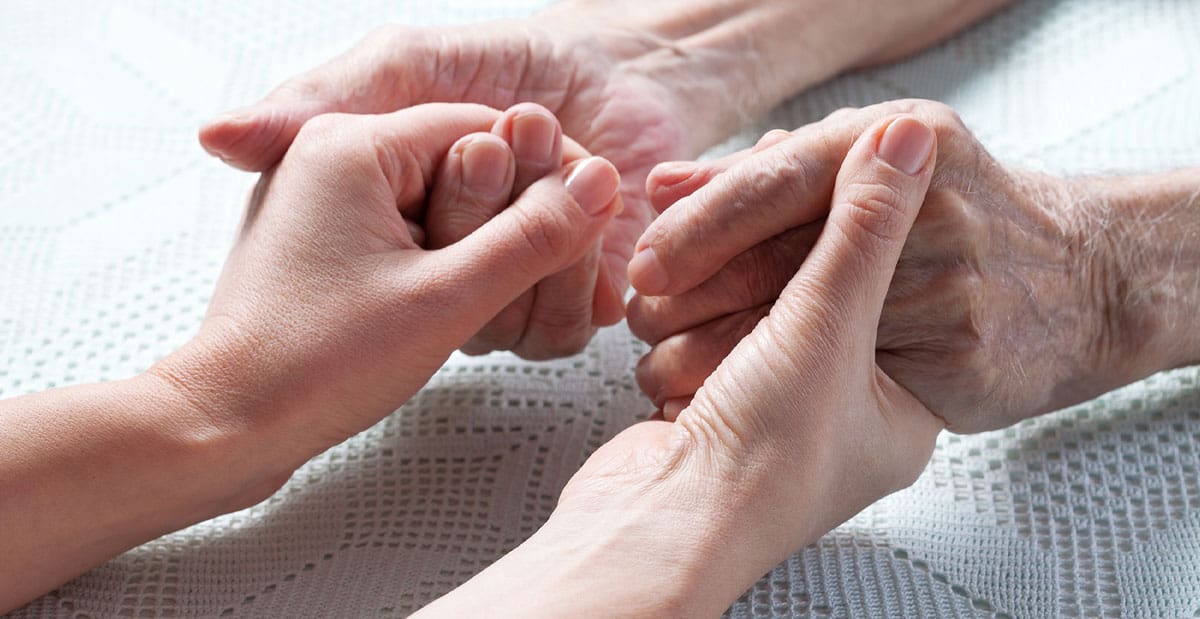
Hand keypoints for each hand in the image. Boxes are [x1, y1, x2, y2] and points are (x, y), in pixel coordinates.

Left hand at [154, 103, 622, 466]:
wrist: (225, 425)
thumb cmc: (310, 364)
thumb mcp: (447, 297)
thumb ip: (532, 236)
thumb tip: (593, 188)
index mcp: (354, 142)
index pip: (486, 131)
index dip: (541, 184)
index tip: (571, 226)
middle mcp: (331, 156)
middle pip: (462, 167)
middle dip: (498, 229)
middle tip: (496, 287)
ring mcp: (322, 199)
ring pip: (438, 206)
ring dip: (468, 257)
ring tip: (450, 312)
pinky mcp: (323, 241)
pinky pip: (405, 236)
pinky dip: (435, 272)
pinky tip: (430, 317)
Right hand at [196, 0, 1014, 358]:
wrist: (625, 72)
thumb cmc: (518, 63)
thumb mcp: (412, 64)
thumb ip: (325, 97)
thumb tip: (221, 136)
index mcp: (397, 220)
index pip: (395, 253)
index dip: (452, 200)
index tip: (485, 143)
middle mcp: (444, 265)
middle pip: (452, 290)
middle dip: (507, 207)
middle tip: (535, 136)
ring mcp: (503, 294)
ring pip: (507, 321)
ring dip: (552, 240)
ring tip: (579, 164)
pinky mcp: (563, 310)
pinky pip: (562, 331)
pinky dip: (586, 274)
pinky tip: (600, 217)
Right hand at [418, 116, 943, 617]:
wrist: (654, 533)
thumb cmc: (758, 467)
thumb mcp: (827, 326)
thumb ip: (864, 226)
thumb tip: (908, 138)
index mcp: (902, 399)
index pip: (884, 273)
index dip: (845, 217)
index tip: (813, 172)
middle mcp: (842, 403)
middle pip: (809, 284)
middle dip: (761, 262)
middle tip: (739, 241)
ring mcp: (773, 404)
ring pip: (746, 301)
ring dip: (709, 298)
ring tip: (698, 328)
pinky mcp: (713, 400)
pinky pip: (702, 329)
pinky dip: (682, 326)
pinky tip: (670, 337)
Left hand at [628, 99, 1146, 432]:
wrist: (1084, 284)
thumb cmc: (956, 220)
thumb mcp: (865, 171)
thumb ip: (764, 177)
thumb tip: (664, 184)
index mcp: (914, 143)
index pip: (777, 185)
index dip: (700, 225)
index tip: (647, 259)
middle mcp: (935, 219)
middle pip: (780, 263)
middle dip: (693, 297)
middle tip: (643, 313)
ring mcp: (951, 299)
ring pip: (797, 339)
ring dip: (712, 357)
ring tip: (663, 361)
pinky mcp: (960, 367)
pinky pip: (835, 397)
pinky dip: (761, 405)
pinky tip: (716, 408)